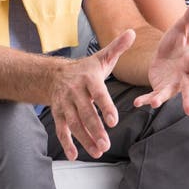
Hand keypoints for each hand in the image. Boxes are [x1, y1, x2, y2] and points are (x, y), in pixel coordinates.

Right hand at [49, 28, 135, 160]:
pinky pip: (61, 129)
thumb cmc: (86, 69)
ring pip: (74, 123)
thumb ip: (118, 47)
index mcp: (89, 78)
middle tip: (106, 144)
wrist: (55, 74)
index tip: (114, 121)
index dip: (105, 107)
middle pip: (85, 112)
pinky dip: (66, 143)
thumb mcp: (102, 57)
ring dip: (85, 139)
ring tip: (98, 152)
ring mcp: (64, 103)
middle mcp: (75, 91)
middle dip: (95, 129)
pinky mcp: (57, 113)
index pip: (98, 94)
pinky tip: (74, 155)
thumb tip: (132, 32)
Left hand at [134, 1, 188, 114]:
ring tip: (154, 103)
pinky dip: (146, 99)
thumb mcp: (181, 27)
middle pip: (188, 89)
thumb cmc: (178, 40)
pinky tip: (138, 104)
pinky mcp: (160, 87)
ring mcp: (172, 84)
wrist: (167, 51)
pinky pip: (153, 95)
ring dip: (162, 99)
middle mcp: (185, 77)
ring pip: (169, 94)